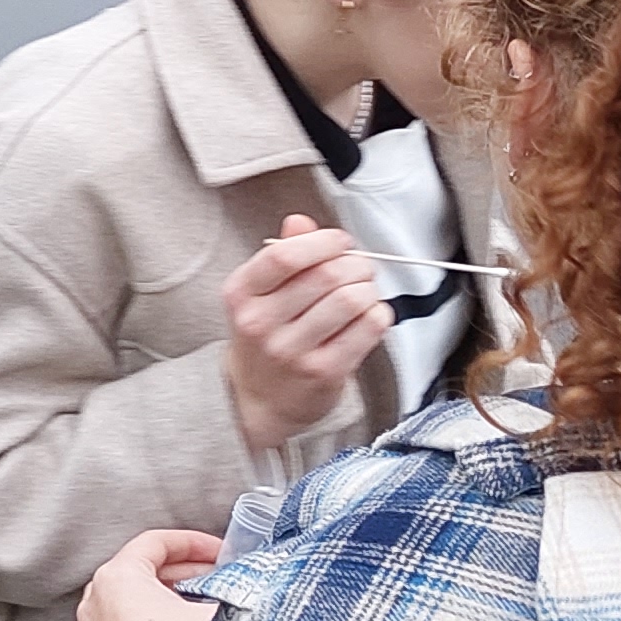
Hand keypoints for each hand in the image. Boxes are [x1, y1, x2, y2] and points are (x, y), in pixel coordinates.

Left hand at [78, 529, 225, 620]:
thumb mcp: (219, 615)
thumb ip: (232, 591)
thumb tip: (245, 587)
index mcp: (118, 579)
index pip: (155, 542)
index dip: (195, 543)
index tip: (221, 552)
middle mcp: (96, 603)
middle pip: (144, 571)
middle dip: (187, 572)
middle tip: (220, 579)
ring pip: (136, 604)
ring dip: (173, 601)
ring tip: (208, 610)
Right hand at [221, 214, 387, 447]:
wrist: (259, 398)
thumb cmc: (265, 336)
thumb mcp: (259, 293)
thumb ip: (281, 255)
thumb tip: (300, 222)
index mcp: (241, 294)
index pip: (284, 256)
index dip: (322, 242)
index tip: (339, 242)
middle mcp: (260, 323)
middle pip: (326, 275)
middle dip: (356, 264)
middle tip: (362, 267)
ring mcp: (291, 350)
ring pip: (351, 300)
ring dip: (369, 289)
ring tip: (365, 291)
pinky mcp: (323, 372)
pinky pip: (367, 329)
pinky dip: (379, 314)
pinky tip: (370, 315)